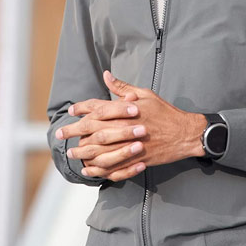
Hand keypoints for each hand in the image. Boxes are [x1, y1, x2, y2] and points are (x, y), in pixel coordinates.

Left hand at [59, 70, 206, 181]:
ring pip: (100, 151)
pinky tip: (90, 170)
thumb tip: (106, 75)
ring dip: (83, 153)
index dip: (81, 109)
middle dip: (73, 132)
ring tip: (71, 153)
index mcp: (125, 110)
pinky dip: (100, 170)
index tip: (70, 111)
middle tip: (59, 134)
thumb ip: (122, 87)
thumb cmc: (164, 112)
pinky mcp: (136, 160)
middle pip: (92, 130)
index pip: (97, 107)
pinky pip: (113, 168)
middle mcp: (124, 127)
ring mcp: (130, 145)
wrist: (185, 133)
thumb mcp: (145, 94)